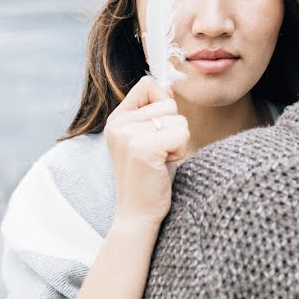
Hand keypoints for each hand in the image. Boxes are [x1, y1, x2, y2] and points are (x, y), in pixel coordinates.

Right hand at [104, 76, 188, 229]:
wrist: (138, 215)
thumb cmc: (149, 178)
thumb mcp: (147, 139)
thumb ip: (154, 113)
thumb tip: (168, 84)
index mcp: (117, 119)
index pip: (147, 84)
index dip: (163, 103)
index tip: (159, 129)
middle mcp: (118, 123)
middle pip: (168, 102)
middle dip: (173, 128)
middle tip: (159, 153)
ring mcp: (129, 135)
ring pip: (178, 118)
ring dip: (178, 141)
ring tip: (161, 160)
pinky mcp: (144, 147)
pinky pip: (181, 132)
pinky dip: (180, 150)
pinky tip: (164, 165)